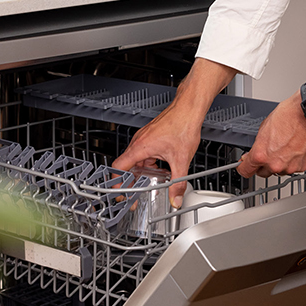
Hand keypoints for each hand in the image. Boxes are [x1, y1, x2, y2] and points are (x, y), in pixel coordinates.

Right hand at [113, 58, 237, 206]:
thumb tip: (176, 197)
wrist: (188, 108)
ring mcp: (143, 138)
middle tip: (132, 193)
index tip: (120, 192)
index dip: (117, 181)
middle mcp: (138, 142)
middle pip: (125, 165)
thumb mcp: (181, 159)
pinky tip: (157, 168)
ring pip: (135, 159)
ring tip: (145, 183)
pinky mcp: (150, 136)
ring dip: (139, 172)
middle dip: (128, 181)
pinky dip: (146, 163)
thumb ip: (178, 182)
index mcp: (140, 147)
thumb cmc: (182, 125)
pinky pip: (142, 153)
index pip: (118, 167)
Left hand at [237, 91, 305, 178]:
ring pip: (279, 171)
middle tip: (268, 153)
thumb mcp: (263, 128)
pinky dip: (293, 161)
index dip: (244, 167)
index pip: (245, 171)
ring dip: (279, 163)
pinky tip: (295, 149)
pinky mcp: (303, 166)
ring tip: (285, 147)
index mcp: (261, 155)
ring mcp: (290, 167)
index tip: (246, 165)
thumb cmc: (289, 116)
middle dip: (263, 165)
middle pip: (262, 173)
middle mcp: (274, 164)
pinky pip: (293, 168)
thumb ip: (258, 146)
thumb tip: (254, 153)